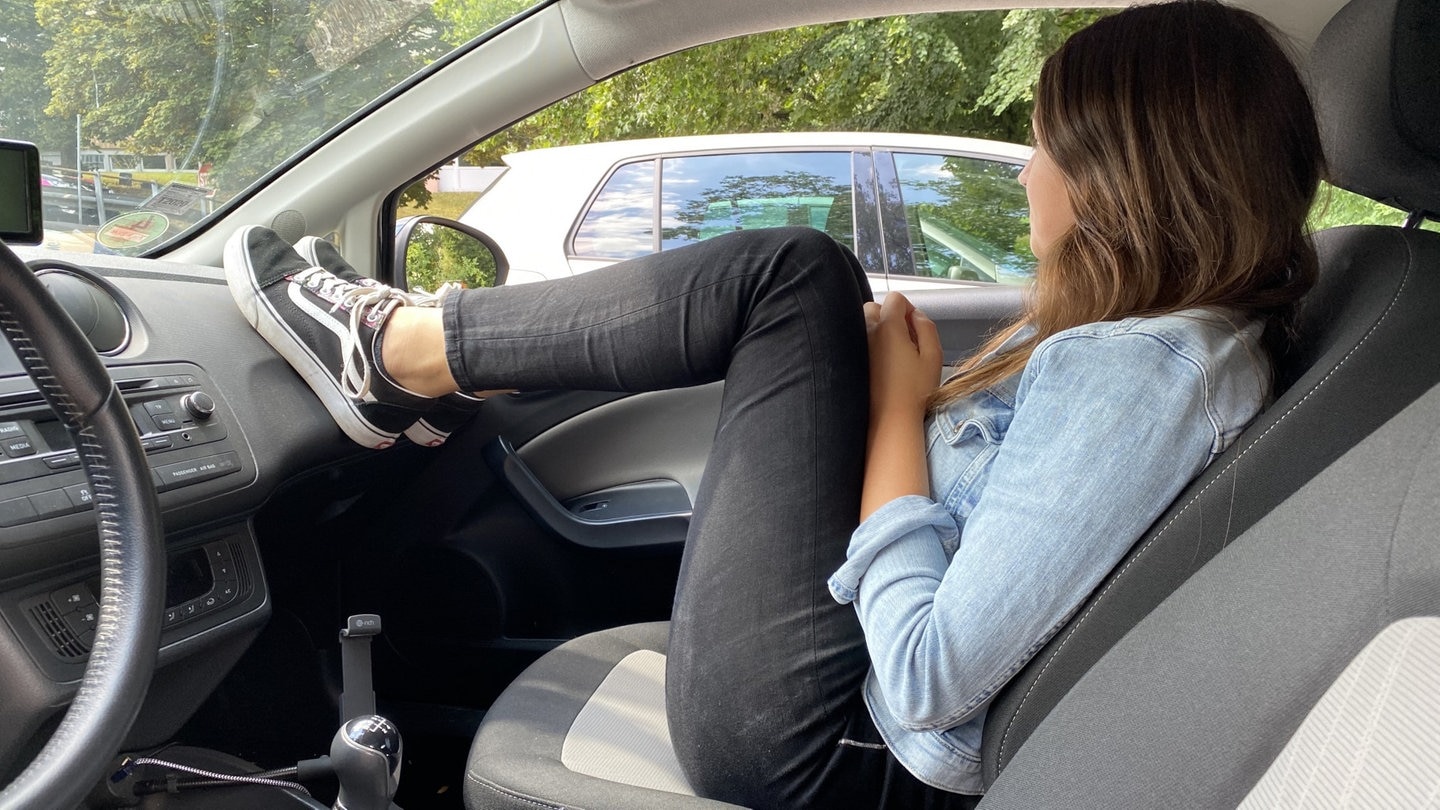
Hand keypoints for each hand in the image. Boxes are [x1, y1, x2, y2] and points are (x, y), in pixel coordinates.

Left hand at [864, 292, 942, 420]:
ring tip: (892, 352)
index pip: (895, 298)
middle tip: (904, 338)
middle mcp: (867, 332)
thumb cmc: (914, 391)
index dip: (908, 307)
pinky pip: (857, 340)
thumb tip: (916, 314)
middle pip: (875, 306)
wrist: (890, 420)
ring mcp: (855, 346)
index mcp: (888, 327)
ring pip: (864, 324)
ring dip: (878, 330)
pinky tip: (881, 364)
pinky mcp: (850, 360)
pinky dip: (869, 344)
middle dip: (890, 316)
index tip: (914, 325)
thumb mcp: (933, 355)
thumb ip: (927, 327)